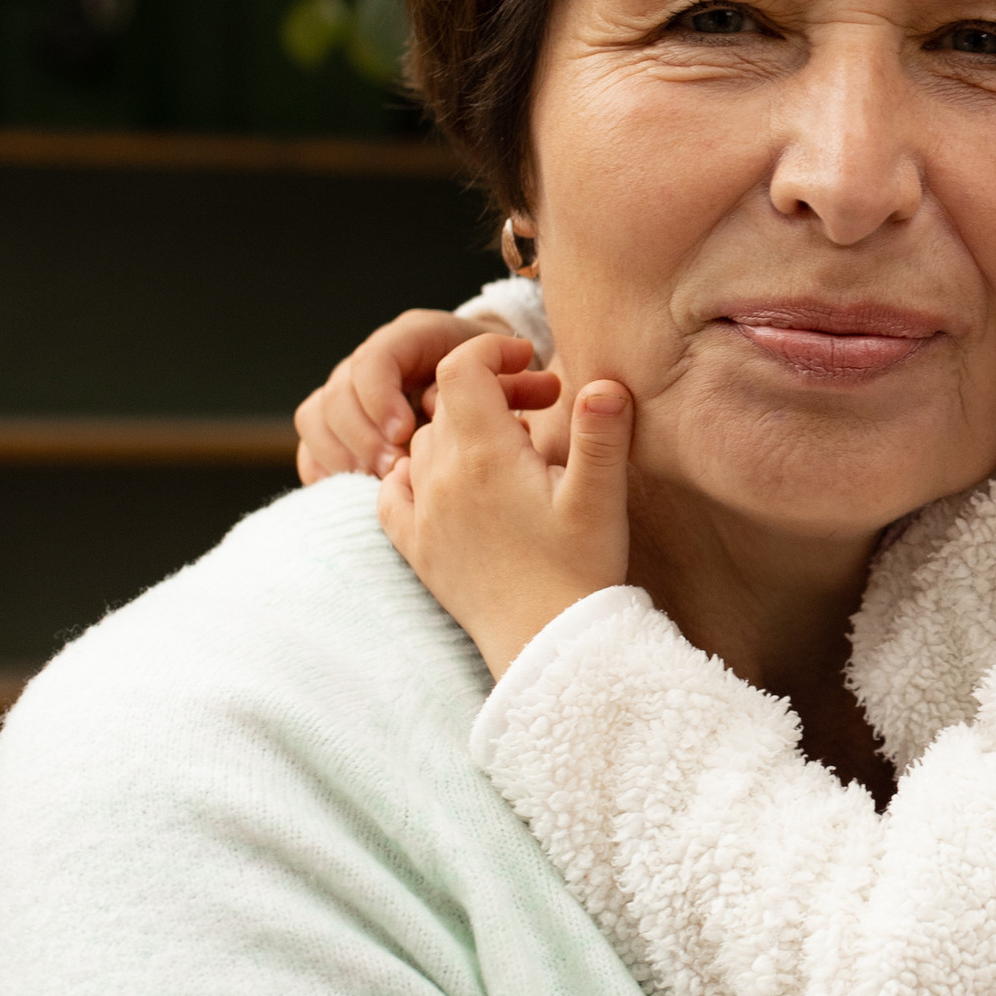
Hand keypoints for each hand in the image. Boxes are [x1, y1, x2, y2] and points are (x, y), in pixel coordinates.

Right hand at [294, 310, 558, 483]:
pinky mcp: (338, 426)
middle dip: (361, 431)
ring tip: (380, 481)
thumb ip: (522, 381)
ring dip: (343, 451)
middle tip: (392, 467)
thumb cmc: (506, 381)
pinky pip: (311, 444)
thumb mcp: (515, 375)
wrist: (487, 389)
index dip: (382, 395)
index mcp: (412, 338)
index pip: (375, 359)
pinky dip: (327, 468)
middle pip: (337, 390)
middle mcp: (372, 359)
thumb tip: (550, 387)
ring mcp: (349, 392)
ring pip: (316, 415)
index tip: (406, 431)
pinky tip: (356, 491)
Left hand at [377, 337, 634, 676]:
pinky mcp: (417, 548)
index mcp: (486, 455)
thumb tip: (604, 382)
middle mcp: (443, 478)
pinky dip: (414, 473)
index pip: (461, 369)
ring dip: (459, 431)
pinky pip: (392, 491)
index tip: (528, 361)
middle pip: (445, 403)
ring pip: (423, 443)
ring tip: (508, 450)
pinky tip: (450, 482)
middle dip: (489, 391)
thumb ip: (601, 433)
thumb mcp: (602, 498)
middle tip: (538, 409)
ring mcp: (423, 514)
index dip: (492, 350)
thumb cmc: (581, 571)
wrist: (548, 645)